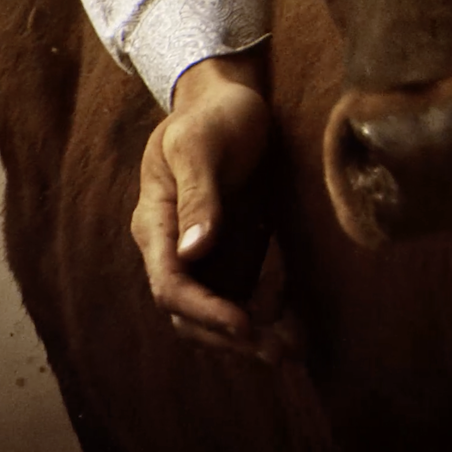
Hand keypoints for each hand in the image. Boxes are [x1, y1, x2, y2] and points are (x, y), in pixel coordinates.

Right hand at [129, 51, 295, 362]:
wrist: (230, 100)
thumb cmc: (213, 116)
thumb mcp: (202, 146)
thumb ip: (199, 196)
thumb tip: (193, 251)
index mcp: (155, 223)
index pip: (170, 284)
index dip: (205, 310)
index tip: (245, 324)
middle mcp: (173, 246)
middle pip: (187, 312)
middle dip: (229, 336)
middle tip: (280, 352)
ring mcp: (200, 253)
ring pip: (211, 312)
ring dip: (246, 337)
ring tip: (292, 351)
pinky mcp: (229, 252)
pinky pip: (238, 297)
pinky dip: (263, 316)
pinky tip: (295, 324)